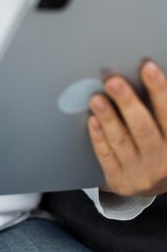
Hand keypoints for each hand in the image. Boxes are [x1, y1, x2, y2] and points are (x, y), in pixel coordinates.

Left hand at [88, 61, 166, 195]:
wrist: (152, 184)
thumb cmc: (159, 145)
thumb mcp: (165, 129)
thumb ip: (159, 108)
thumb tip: (145, 71)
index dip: (159, 89)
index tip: (147, 66)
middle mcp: (161, 159)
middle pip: (143, 128)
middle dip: (127, 102)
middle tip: (113, 81)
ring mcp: (140, 172)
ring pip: (121, 142)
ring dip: (108, 118)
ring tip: (96, 99)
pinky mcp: (120, 181)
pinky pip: (106, 156)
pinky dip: (98, 137)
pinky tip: (92, 120)